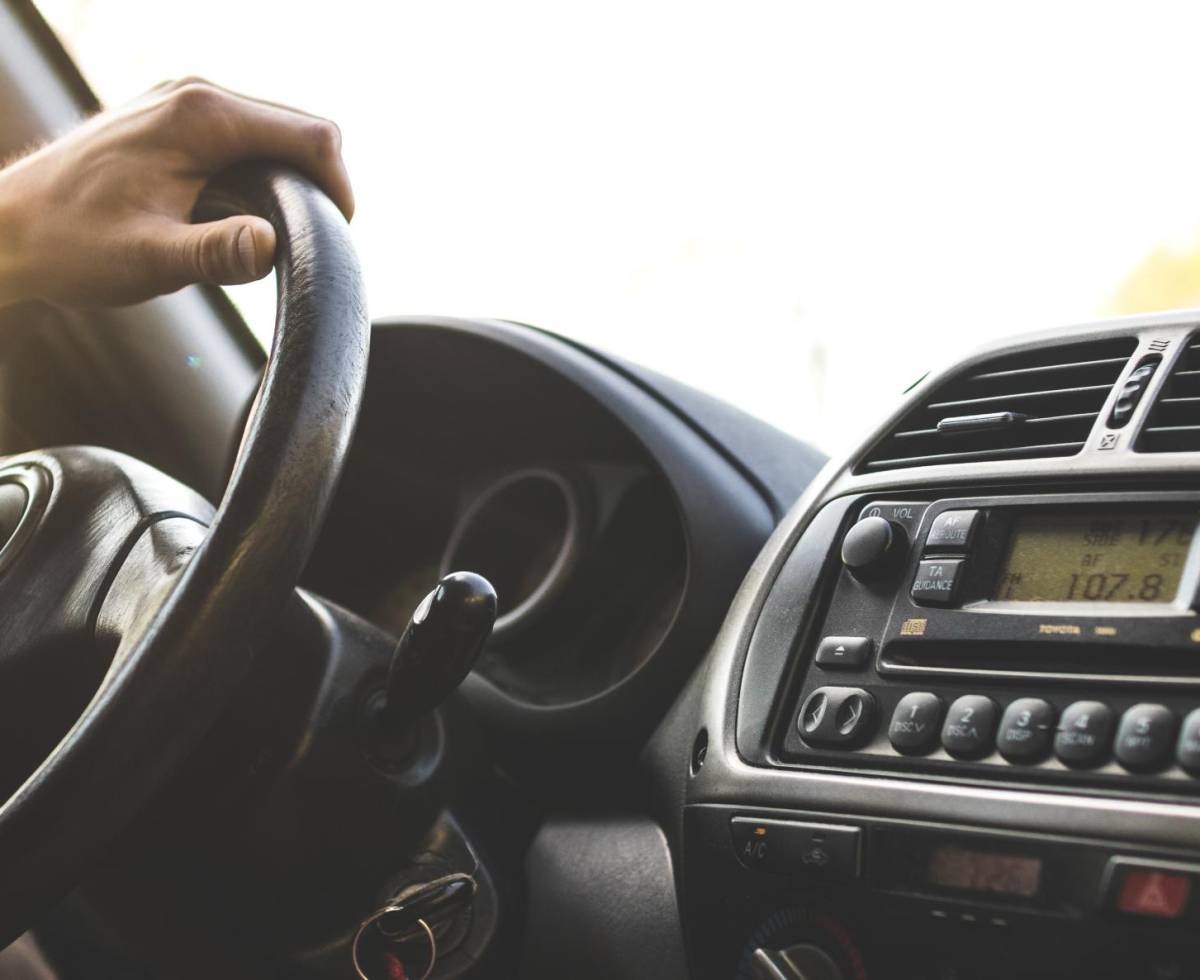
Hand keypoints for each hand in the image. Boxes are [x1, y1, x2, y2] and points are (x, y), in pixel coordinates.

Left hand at [0, 78, 353, 307]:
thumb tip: (273, 246)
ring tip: (269, 238)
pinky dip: (261, 178)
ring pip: (275, 135)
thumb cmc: (73, 244)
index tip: (334, 239)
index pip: (312, 136)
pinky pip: (246, 140)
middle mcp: (196, 95)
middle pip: (300, 130)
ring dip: (290, 184)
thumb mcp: (151, 259)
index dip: (339, 187)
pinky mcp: (176, 121)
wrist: (6, 228)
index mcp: (202, 117)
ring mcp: (184, 103)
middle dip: (317, 186)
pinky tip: (238, 219)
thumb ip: (216, 252)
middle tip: (305, 248)